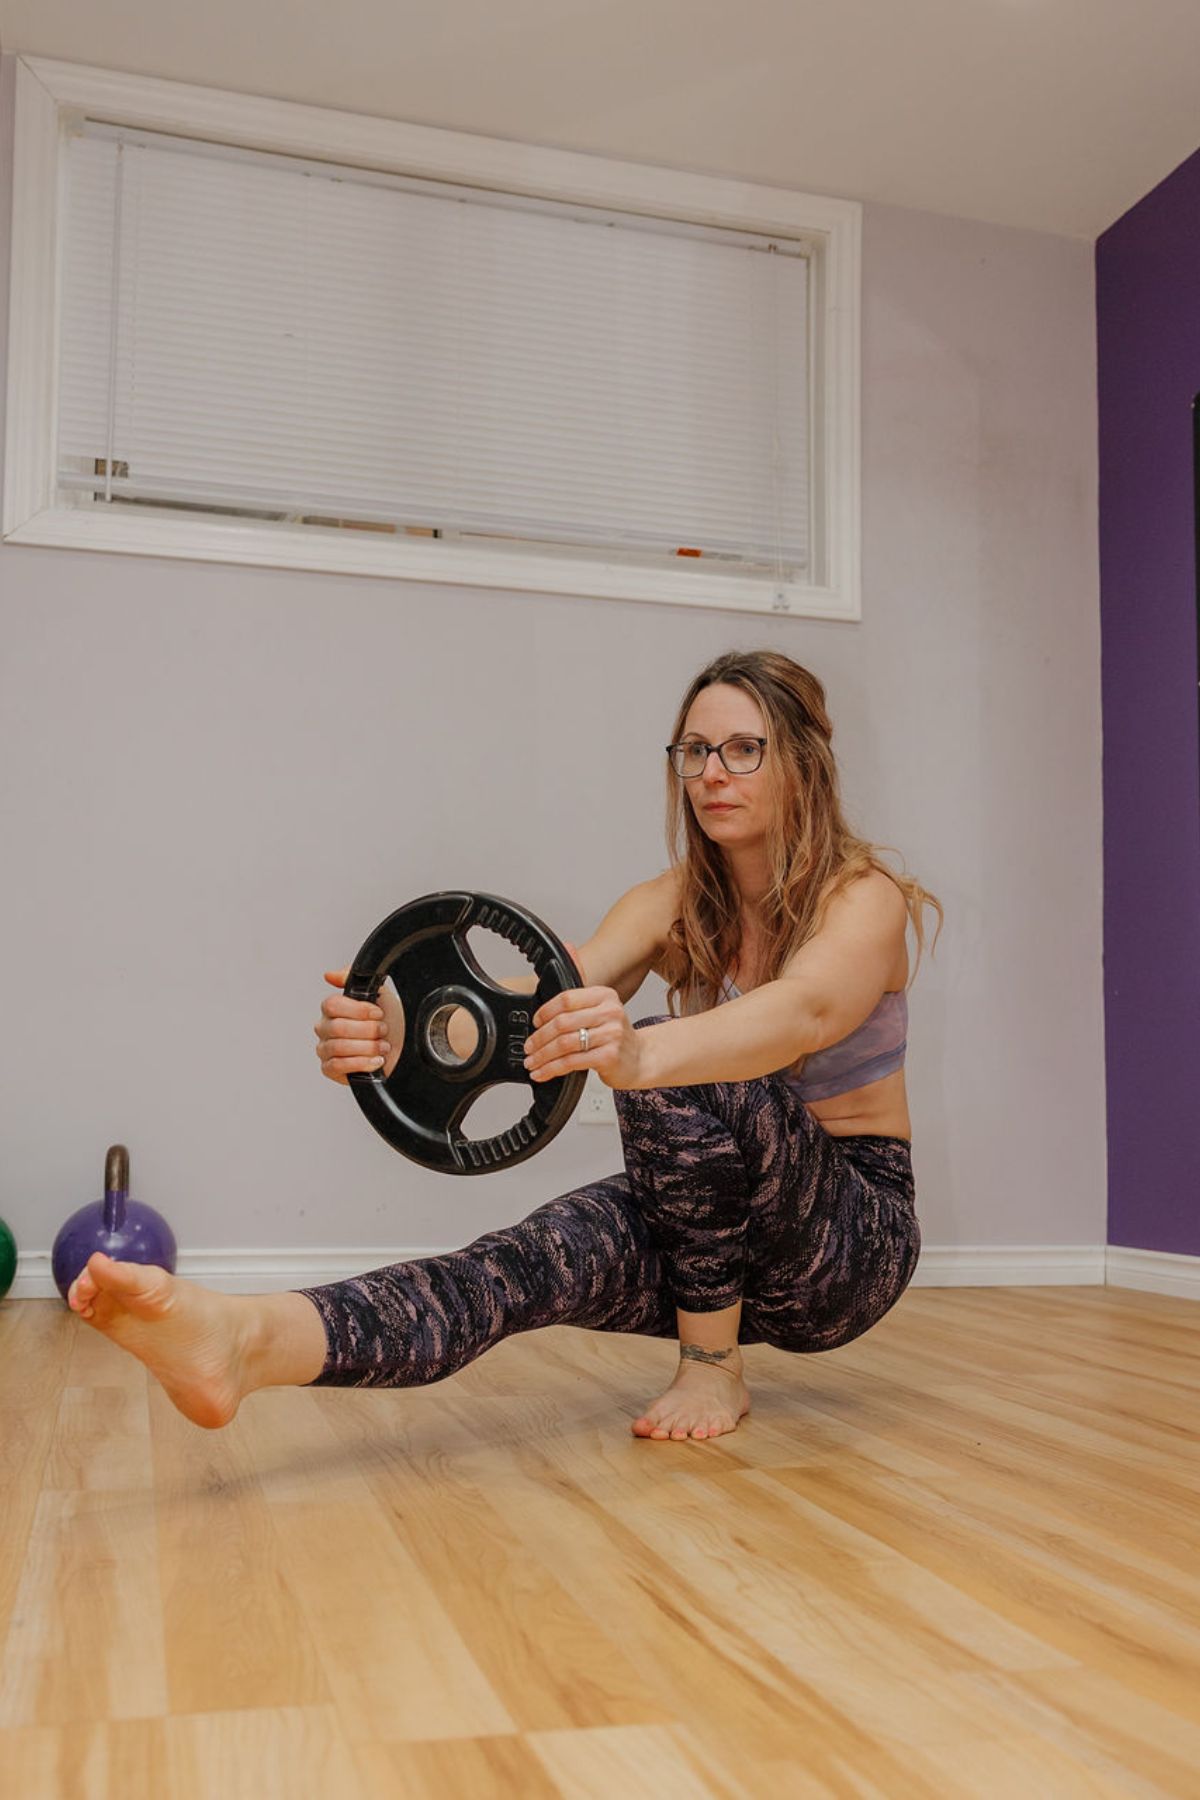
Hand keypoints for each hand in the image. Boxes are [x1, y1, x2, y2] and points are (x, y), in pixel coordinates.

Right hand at [314, 968, 401, 1084]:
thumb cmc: (391, 1022)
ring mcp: (325, 1049)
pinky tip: (376, 1061)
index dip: (358, 1010)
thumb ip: (354, 979)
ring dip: (368, 1047)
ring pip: (338, 1047)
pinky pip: (336, 1066)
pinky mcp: (330, 1069)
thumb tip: (329, 975)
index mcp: (333, 1009)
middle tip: (383, 1030)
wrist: (404, 1048)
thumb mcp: (379, 993)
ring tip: (383, 1047)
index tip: (378, 1013)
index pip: (332, 1005)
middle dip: (367, 1030)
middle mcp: (325, 1028)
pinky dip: (360, 1063)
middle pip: (337, 1027)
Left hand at [523, 983, 646, 1089]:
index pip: (567, 999)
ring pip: (564, 1044)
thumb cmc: (615, 1038)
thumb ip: (577, 1007)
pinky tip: (543, 1073)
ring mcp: (612, 1034)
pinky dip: (552, 1069)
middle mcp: (610, 1012)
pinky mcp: (609, 1056)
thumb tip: (547, 1003)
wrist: (640, 1059)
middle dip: (539, 1038)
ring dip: (542, 1055)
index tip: (535, 1023)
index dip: (546, 1012)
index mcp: (604, 996)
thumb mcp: (600, 1013)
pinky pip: (572, 1062)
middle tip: (529, 1048)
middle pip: (562, 1023)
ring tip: (532, 1062)